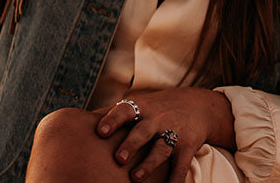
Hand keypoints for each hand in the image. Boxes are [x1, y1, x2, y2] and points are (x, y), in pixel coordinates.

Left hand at [94, 88, 235, 182]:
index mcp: (141, 108)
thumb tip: (81, 123)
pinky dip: (176, 179)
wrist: (198, 105)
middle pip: (142, 131)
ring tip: (136, 178)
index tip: (100, 132)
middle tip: (118, 159)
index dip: (112, 120)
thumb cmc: (156, 109)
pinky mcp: (188, 145)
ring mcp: (173, 131)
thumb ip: (114, 114)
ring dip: (149, 163)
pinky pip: (181, 165)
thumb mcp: (139, 104)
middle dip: (131, 144)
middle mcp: (156, 119)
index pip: (124, 110)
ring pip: (160, 148)